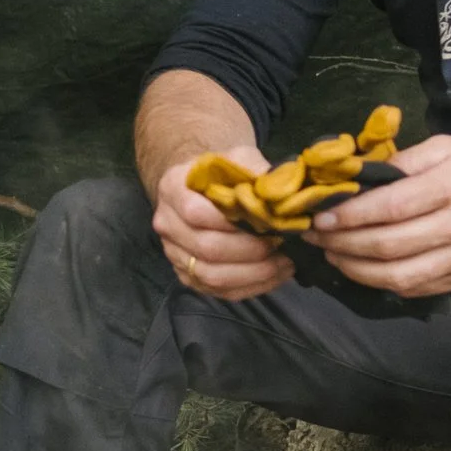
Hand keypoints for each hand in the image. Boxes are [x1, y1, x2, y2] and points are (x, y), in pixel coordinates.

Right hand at [151, 159, 296, 300]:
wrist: (202, 190)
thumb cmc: (222, 173)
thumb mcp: (238, 158)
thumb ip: (256, 170)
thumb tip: (282, 190)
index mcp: (172, 189)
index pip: (196, 212)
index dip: (233, 223)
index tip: (267, 222)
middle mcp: (167, 223)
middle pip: (206, 248)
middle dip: (250, 251)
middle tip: (281, 244)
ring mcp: (174, 254)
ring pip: (212, 276)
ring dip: (254, 274)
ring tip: (284, 263)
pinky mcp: (188, 276)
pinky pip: (220, 292)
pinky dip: (251, 287)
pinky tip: (275, 275)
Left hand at [311, 133, 450, 296]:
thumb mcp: (450, 146)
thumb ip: (405, 159)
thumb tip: (360, 174)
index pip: (390, 207)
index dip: (350, 216)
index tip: (321, 217)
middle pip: (388, 245)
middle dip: (343, 244)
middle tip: (316, 238)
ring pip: (398, 275)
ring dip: (356, 270)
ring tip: (333, 256)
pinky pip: (415, 288)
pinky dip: (382, 283)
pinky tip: (362, 270)